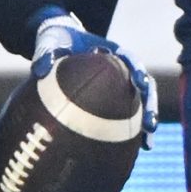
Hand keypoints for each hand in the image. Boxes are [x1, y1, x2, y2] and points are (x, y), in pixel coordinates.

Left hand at [33, 11, 158, 142]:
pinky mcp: (113, 99)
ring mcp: (119, 85)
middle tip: (150, 124)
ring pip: (139, 104)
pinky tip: (135, 151)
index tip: (140, 83)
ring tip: (147, 144)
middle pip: (144, 86)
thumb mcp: (50, 43)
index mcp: (112, 52)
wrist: (58, 44)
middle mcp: (121, 69)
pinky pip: (124, 116)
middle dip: (149, 105)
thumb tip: (40, 70)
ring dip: (145, 123)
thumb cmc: (57, 41)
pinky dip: (130, 133)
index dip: (138, 72)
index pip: (131, 61)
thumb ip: (46, 54)